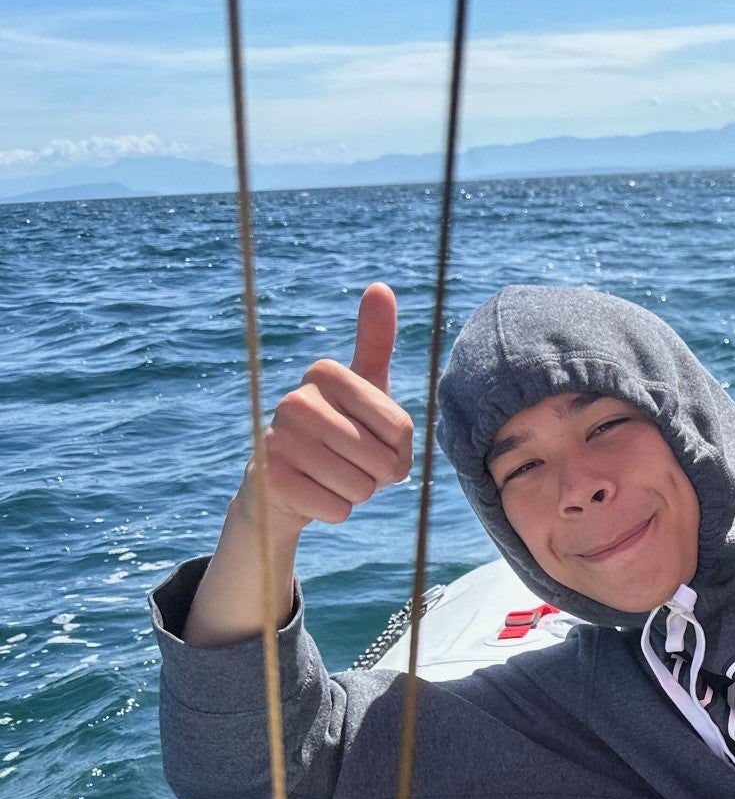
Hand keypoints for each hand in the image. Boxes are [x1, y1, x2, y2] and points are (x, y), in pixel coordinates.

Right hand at [239, 282, 411, 535]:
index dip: (399, 448)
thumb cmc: (338, 431)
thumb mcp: (364, 387)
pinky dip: (336, 511)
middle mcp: (295, 399)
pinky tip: (314, 494)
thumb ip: (374, 340)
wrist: (285, 483)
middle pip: (382, 459)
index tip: (374, 439)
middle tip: (352, 464)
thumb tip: (380, 287)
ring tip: (332, 476)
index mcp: (324, 373)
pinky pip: (338, 510)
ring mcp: (278, 439)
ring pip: (361, 487)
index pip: (401, 427)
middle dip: (378, 475)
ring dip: (357, 493)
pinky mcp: (270, 481)